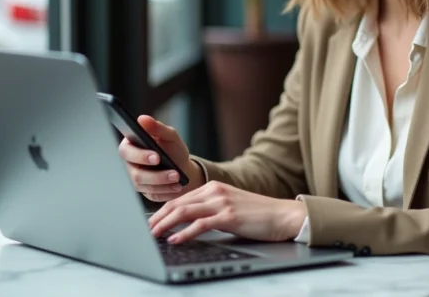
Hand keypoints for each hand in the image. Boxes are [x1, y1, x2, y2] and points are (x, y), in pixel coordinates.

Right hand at [117, 115, 203, 201]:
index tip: (157, 157)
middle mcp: (130, 164)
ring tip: (179, 179)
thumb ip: (157, 127)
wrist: (182, 167)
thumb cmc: (173, 149)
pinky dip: (166, 191)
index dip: (140, 155)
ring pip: (143, 186)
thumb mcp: (170, 136)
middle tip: (175, 173)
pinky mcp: (144, 191)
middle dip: (156, 175)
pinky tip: (177, 187)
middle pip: (134, 174)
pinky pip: (152, 195)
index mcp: (131, 146)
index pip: (127, 151)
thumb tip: (142, 118)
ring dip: (163, 183)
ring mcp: (136, 180)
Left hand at [148, 181, 306, 243]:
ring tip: (153, 234)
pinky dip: (184, 233)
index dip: (163, 210)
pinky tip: (175, 239)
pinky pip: (200, 225)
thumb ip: (211, 210)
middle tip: (146, 229)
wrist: (282, 215)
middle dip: (158, 217)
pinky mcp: (229, 216)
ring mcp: (222, 202)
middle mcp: (216, 191)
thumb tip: (188, 223)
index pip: (181, 198)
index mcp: (214, 187)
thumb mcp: (230, 206)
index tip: (151, 221)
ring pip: (184, 211)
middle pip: (178, 203)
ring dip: (165, 224)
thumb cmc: (258, 214)